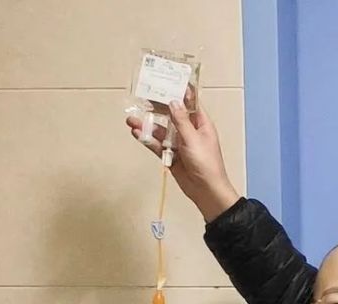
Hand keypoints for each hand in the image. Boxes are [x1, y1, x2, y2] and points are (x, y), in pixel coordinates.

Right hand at [127, 102, 238, 221]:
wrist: (206, 191)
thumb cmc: (207, 164)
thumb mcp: (193, 139)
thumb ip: (181, 120)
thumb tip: (173, 101)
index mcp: (201, 124)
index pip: (189, 102)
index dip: (179, 91)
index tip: (167, 79)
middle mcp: (190, 131)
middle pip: (171, 114)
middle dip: (157, 106)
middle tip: (142, 97)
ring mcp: (179, 143)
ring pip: (161, 130)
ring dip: (147, 125)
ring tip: (131, 119)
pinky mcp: (171, 155)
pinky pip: (157, 145)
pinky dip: (147, 139)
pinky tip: (137, 133)